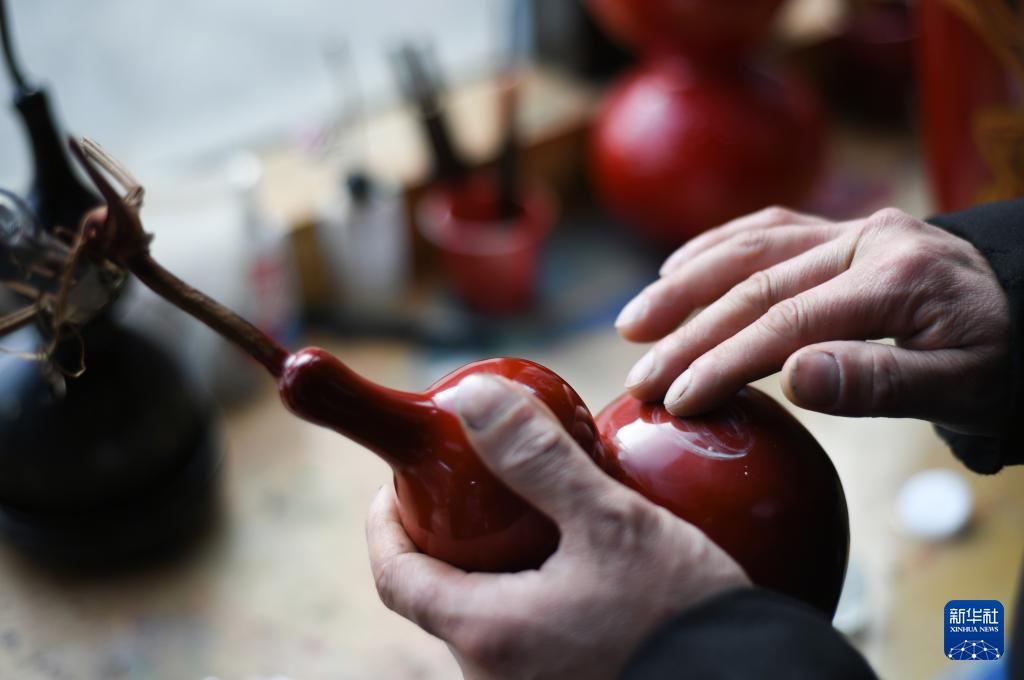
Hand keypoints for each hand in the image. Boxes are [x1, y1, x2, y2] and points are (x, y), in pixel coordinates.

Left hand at [366, 374, 748, 679]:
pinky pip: (525, 640)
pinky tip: (573, 565)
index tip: (397, 483)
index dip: (384, 525)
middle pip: (440, 597)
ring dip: (492, 566)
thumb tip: (471, 396)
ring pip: (486, 619)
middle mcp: (495, 678)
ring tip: (529, 517)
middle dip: (445, 539)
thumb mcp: (612, 523)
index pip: (396, 576)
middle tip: (473, 490)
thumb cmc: (683, 617)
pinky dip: (528, 594)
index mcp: (488, 634)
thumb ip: (538, 459)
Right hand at [615, 206, 1010, 434]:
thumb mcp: (961, 388)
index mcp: (897, 277)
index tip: (677, 399)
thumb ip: (880, 381)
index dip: (725, 361)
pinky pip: (765, 226)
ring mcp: (849, 227)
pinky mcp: (837, 228)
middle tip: (638, 377)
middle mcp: (866, 238)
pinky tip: (675, 269)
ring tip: (635, 321)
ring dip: (684, 283)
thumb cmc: (996, 361)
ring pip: (749, 246)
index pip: (788, 321)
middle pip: (755, 283)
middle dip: (688, 334)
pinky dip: (714, 247)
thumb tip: (794, 377)